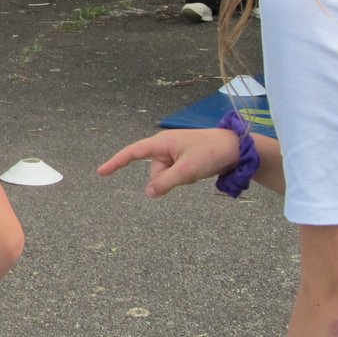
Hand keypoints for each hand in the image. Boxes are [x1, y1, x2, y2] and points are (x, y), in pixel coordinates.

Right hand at [97, 128, 240, 197]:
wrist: (237, 148)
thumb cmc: (210, 153)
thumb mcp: (187, 171)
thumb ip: (165, 182)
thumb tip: (148, 193)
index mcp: (161, 143)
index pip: (132, 153)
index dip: (116, 163)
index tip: (101, 172)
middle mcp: (164, 146)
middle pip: (154, 170)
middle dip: (167, 178)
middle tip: (190, 173)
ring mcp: (174, 153)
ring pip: (166, 175)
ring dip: (179, 178)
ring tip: (198, 169)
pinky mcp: (183, 159)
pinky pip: (176, 174)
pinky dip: (184, 177)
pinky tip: (199, 170)